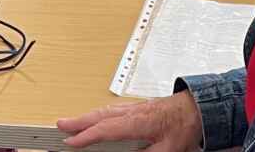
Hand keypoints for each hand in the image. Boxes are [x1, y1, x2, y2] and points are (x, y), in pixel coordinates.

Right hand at [57, 93, 202, 151]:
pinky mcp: (135, 108)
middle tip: (59, 126)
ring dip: (84, 117)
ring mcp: (132, 108)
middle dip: (77, 121)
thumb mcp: (167, 150)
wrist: (196, 107)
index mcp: (138, 122)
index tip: (71, 142)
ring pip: (102, 112)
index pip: (106, 129)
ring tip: (68, 123)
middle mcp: (132, 112)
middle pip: (99, 116)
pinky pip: (109, 111)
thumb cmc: (184, 126)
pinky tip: (92, 118)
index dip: (87, 136)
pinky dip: (96, 115)